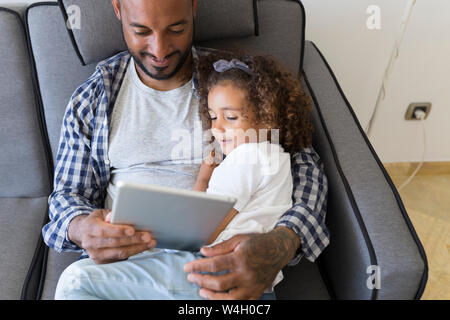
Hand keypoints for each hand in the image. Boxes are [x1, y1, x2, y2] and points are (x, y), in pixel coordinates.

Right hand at [68, 209, 156, 263]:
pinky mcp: (102, 262)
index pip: (103, 231)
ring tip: (150, 242)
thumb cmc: (97, 221)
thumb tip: (119, 216)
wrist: (84, 234)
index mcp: (89, 228)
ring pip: (119, 253)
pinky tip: (143, 247)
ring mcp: (96, 255)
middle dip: (133, 240)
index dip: (118, 231)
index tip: (132, 230)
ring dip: (137, 248)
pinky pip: (120, 258)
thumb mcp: (101, 213)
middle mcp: (90, 243)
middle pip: (114, 243)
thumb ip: (110, 214)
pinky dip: (134, 252)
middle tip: (147, 236)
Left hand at [183, 227, 300, 299]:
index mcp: (240, 258)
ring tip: (202, 291)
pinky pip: (241, 303)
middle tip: (191, 278)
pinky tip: (219, 299)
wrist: (279, 250)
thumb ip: (220, 247)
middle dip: (201, 281)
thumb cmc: (258, 243)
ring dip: (212, 296)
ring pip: (228, 298)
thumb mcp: (238, 239)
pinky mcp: (257, 292)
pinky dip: (228, 303)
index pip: (214, 265)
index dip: (198, 267)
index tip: (188, 268)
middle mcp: (246, 274)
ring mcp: (252, 286)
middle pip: (218, 283)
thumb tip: (203, 251)